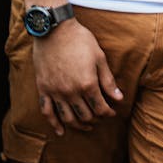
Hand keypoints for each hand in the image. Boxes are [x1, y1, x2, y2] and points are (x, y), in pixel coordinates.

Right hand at [33, 18, 123, 134]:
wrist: (54, 30)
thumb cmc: (80, 40)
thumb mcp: (99, 57)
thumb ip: (108, 80)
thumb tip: (118, 98)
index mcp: (87, 84)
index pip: (100, 107)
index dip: (108, 112)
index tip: (112, 113)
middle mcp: (71, 92)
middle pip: (85, 115)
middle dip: (95, 119)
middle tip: (100, 118)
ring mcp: (55, 92)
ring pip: (68, 117)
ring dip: (79, 125)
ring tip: (86, 126)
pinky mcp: (43, 89)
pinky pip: (47, 112)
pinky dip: (54, 124)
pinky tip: (60, 132)